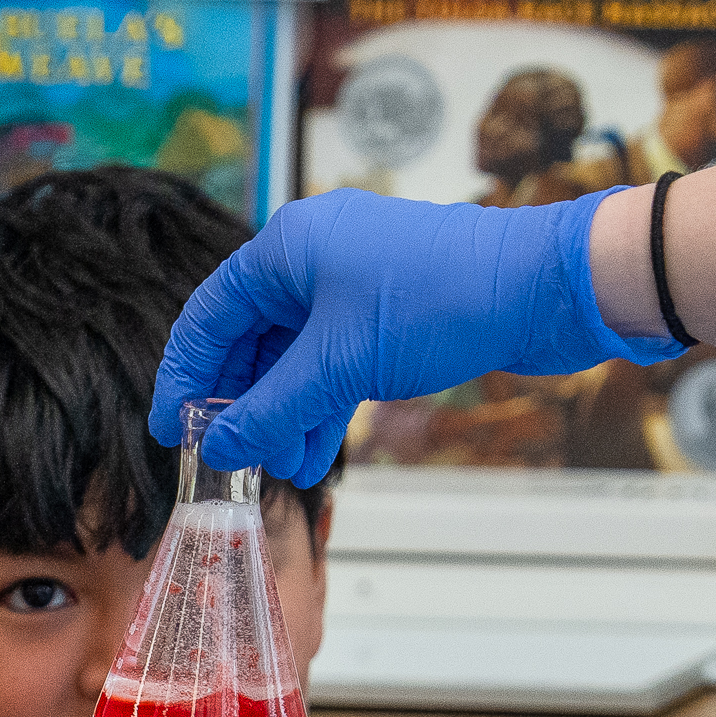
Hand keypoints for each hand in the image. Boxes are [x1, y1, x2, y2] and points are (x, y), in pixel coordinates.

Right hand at [151, 189, 678, 484]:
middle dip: (242, 404)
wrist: (545, 288)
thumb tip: (221, 447)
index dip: (186, 377)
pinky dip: (323, 402)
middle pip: (251, 337)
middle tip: (231, 461)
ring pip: (297, 354)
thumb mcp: (342, 365)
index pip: (209, 315)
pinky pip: (337, 359)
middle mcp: (315, 256)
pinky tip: (317, 452)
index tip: (170, 429)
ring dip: (285, 412)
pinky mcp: (393, 310)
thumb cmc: (442, 301)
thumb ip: (274, 409)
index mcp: (287, 247)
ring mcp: (356, 281)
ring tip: (281, 469)